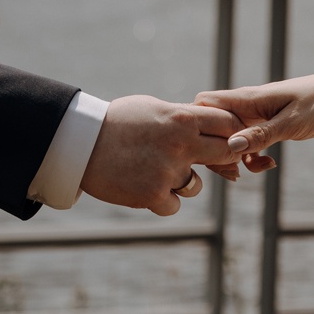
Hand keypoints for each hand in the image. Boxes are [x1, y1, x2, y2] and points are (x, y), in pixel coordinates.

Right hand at [80, 95, 243, 215]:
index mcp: (182, 119)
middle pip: (226, 154)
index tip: (225, 139)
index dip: (232, 132)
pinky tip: (143, 186)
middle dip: (221, 159)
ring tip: (155, 171)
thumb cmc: (118, 122)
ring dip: (183, 183)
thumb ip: (183, 117)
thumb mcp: (153, 109)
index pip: (229, 124)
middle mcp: (181, 145)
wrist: (81, 143)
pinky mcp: (153, 195)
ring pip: (196, 186)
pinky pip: (174, 205)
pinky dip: (162, 200)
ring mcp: (168, 172)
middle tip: (204, 161)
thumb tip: (211, 122)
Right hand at [194, 69, 313, 174]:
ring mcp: (254, 117)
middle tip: (234, 171)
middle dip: (215, 151)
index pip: (204, 106)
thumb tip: (231, 145)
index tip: (215, 150)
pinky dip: (251, 157)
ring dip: (233, 158)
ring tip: (246, 172)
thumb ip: (261, 135)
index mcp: (246, 99)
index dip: (201, 128)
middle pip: (211, 127)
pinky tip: (269, 163)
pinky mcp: (265, 127)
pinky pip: (247, 144)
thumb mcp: (291, 122)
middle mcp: (245, 107)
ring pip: (228, 139)